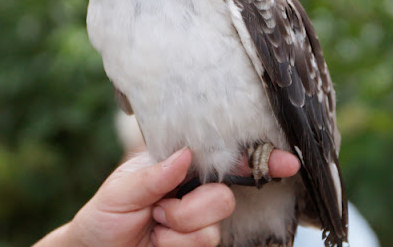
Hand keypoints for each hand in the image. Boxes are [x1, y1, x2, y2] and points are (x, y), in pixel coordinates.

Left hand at [34, 147, 299, 246]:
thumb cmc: (105, 215)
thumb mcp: (121, 190)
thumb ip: (154, 174)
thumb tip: (185, 154)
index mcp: (177, 167)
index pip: (220, 159)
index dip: (255, 160)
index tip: (287, 163)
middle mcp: (192, 194)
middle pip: (223, 197)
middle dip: (191, 208)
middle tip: (159, 210)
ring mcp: (196, 224)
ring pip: (212, 227)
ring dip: (178, 230)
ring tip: (154, 226)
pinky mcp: (195, 246)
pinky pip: (203, 245)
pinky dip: (177, 246)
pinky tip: (159, 242)